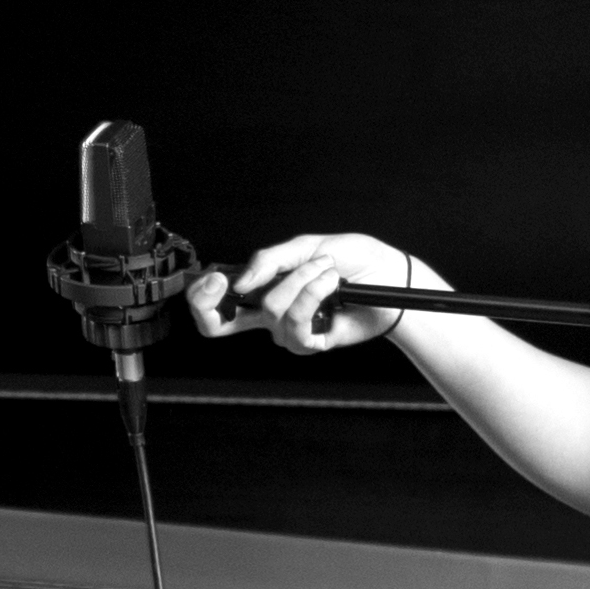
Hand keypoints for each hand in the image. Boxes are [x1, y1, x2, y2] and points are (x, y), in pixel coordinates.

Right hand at [192, 234, 428, 356]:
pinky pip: (297, 323)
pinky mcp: (310, 343)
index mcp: (262, 288)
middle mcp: (269, 314)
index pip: (216, 302)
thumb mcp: (306, 246)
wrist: (388, 275)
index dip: (201, 296)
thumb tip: (240, 281)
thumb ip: (269, 260)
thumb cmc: (351, 258)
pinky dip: (314, 295)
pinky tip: (330, 284)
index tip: (212, 279)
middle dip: (210, 307)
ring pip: (271, 310)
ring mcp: (288, 330)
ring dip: (300, 281)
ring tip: (325, 270)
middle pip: (218, 326)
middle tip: (226, 286)